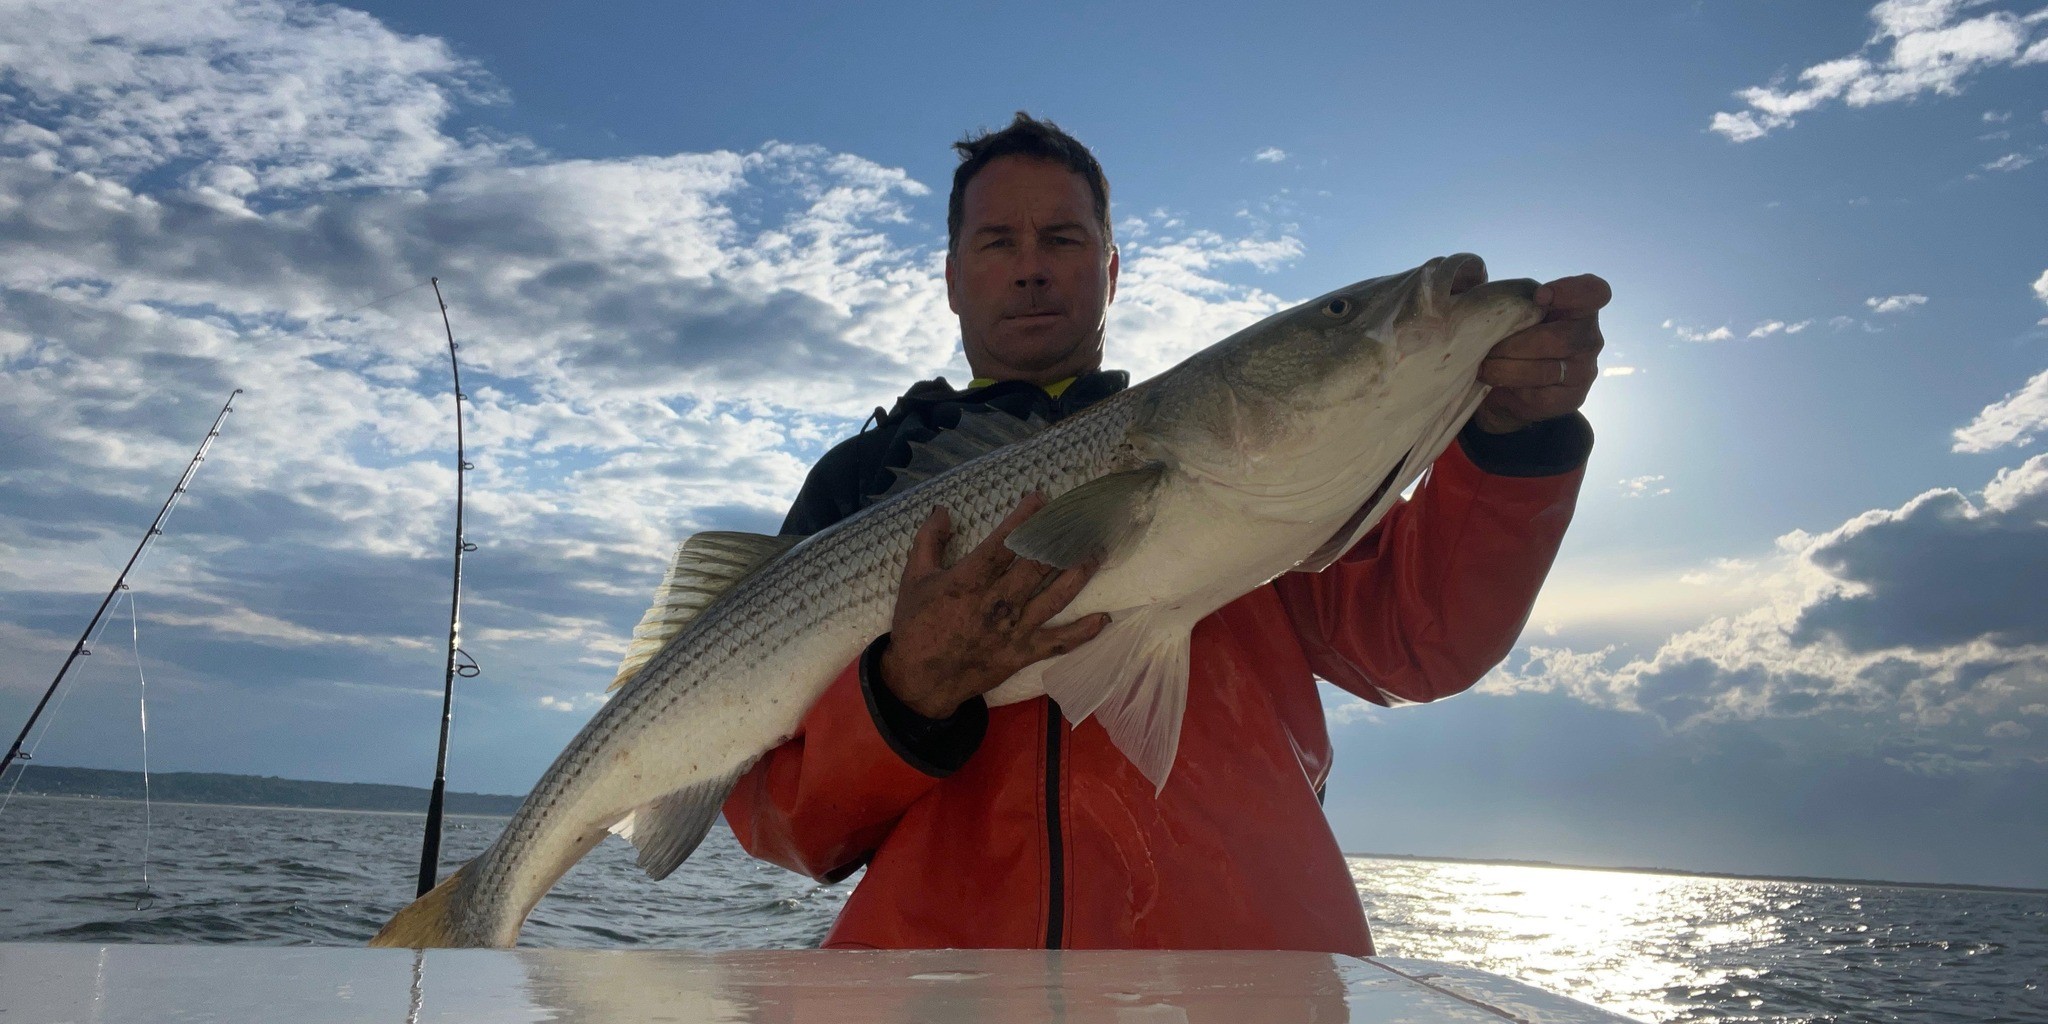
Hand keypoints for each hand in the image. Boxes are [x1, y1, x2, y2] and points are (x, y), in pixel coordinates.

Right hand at [879, 493, 1109, 718]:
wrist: (918, 681)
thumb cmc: (915, 626)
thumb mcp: (913, 578)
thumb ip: (929, 541)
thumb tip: (942, 510)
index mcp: (969, 581)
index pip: (1004, 543)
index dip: (1025, 519)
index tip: (1041, 499)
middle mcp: (997, 603)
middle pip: (1037, 565)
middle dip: (1059, 539)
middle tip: (1079, 519)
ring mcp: (1014, 630)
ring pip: (1055, 597)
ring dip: (1078, 574)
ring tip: (1096, 552)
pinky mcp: (1022, 654)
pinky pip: (1059, 642)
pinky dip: (1083, 632)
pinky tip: (1104, 618)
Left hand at [1472, 273, 1610, 433]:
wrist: (1505, 391)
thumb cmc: (1509, 340)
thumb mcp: (1507, 312)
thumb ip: (1502, 293)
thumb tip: (1473, 273)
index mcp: (1579, 309)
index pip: (1595, 293)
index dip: (1571, 292)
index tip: (1539, 297)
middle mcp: (1590, 339)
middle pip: (1559, 338)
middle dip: (1516, 343)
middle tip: (1490, 346)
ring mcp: (1584, 371)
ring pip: (1544, 368)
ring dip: (1506, 366)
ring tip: (1484, 365)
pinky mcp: (1571, 399)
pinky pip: (1538, 393)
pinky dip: (1510, 386)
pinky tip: (1495, 382)